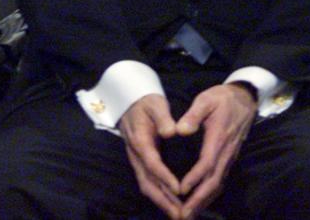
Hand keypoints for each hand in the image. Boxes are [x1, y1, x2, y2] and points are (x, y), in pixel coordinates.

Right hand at [119, 94, 182, 218]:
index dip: (165, 178)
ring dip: (161, 201)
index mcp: (140, 142)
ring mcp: (137, 161)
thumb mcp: (156, 105)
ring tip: (177, 214)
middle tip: (179, 213)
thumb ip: (163, 118)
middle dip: (163, 200)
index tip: (179, 190)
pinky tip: (171, 202)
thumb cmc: (146, 103)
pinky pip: (148, 182)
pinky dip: (159, 195)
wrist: (130, 102)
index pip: (153, 164)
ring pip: (146, 186)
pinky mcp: (140, 163)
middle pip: (147, 182)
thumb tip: (171, 131)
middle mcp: (136, 155)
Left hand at [175, 83, 256, 218]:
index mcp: (218, 137)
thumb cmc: (223, 98)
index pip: (207, 162)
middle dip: (199, 199)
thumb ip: (193, 114)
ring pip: (219, 183)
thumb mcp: (206, 99)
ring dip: (204, 201)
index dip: (194, 178)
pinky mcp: (230, 157)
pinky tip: (201, 202)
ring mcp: (230, 156)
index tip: (180, 191)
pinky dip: (211, 194)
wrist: (246, 98)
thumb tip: (180, 130)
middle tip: (183, 215)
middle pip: (214, 180)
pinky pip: (221, 179)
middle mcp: (226, 151)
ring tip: (189, 214)